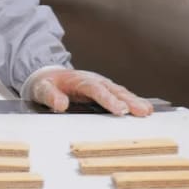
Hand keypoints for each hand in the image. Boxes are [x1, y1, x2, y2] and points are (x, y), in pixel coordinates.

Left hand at [27, 69, 152, 116]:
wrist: (50, 76)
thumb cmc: (47, 84)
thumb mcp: (41, 88)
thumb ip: (50, 96)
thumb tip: (60, 104)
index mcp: (79, 80)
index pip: (95, 89)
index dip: (108, 99)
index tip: (120, 110)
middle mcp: (94, 81)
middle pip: (113, 90)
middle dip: (128, 100)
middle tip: (141, 112)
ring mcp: (102, 85)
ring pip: (120, 92)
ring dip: (134, 101)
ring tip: (147, 111)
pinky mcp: (106, 91)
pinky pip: (121, 95)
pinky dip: (133, 101)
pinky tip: (145, 109)